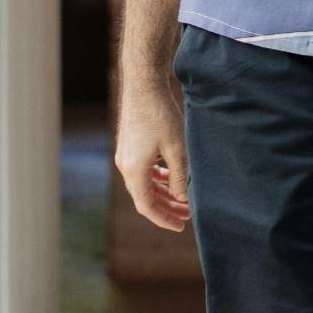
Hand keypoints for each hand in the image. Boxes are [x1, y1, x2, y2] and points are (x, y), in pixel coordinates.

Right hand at [114, 81, 192, 231]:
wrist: (144, 86)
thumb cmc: (161, 116)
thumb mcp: (177, 149)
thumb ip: (179, 177)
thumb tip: (183, 200)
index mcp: (135, 171)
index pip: (147, 206)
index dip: (164, 219)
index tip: (181, 225)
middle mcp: (125, 166)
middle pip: (145, 197)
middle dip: (166, 208)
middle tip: (187, 215)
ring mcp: (125, 156)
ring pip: (144, 184)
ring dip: (163, 193)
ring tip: (182, 198)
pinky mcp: (129, 146)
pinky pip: (142, 171)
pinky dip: (156, 179)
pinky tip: (171, 177)